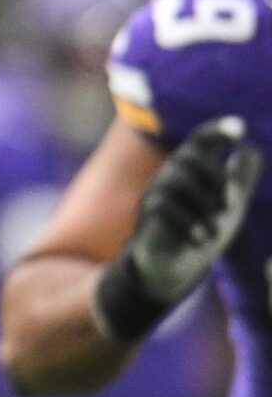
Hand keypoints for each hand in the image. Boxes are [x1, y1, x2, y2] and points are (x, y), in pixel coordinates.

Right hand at [126, 116, 261, 301]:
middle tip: (233, 204)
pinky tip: (202, 240)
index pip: (201, 141)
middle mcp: (170, 175)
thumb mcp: (229, 207)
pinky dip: (187, 223)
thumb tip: (251, 148)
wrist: (174, 266)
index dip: (218, 131)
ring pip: (176, 181)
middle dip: (215, 177)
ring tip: (217, 231)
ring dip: (203, 205)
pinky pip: (162, 208)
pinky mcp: (145, 216)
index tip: (241, 130)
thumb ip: (241, 179)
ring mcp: (154, 194)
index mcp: (192, 171)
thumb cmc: (202, 230)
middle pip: (189, 156)